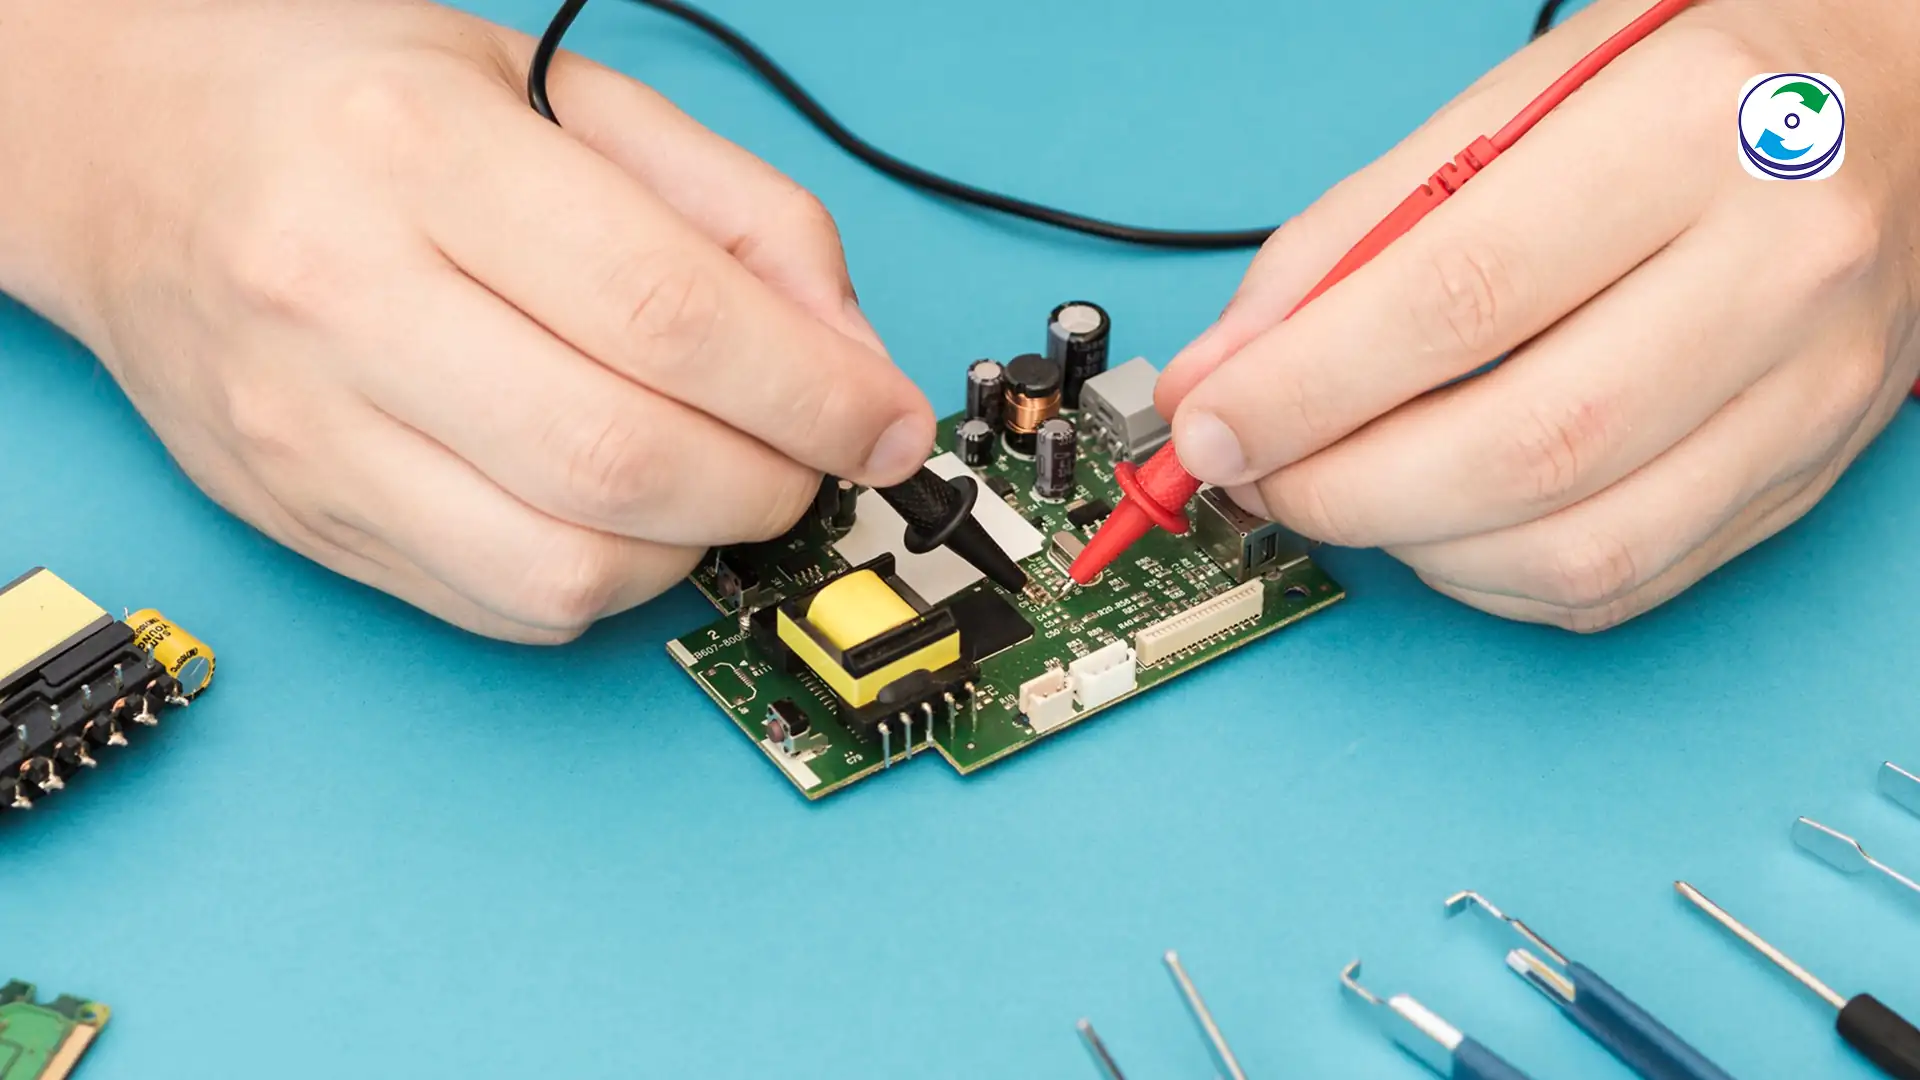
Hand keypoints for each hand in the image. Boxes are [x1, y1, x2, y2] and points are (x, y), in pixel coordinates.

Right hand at [0, 0, 931, 641]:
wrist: (128, 151)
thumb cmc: (353, 106)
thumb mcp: (563, 93)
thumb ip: (734, 212)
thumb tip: (853, 360)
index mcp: (418, 152)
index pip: (666, 314)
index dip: (814, 394)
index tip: (888, 426)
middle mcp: (343, 296)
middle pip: (625, 461)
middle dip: (772, 483)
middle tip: (811, 457)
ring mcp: (307, 428)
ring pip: (566, 570)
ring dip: (696, 547)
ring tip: (717, 478)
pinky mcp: (301, 520)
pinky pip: (502, 608)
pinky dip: (607, 581)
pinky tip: (618, 511)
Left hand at [1156, 0, 1919, 630]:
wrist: (1901, 106)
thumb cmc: (1691, 92)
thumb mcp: (1513, 105)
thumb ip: (1351, 240)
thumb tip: (1221, 372)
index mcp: (1685, 134)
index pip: (1459, 298)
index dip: (1307, 387)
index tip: (1213, 425)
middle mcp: (1773, 265)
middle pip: (1520, 447)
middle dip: (1344, 488)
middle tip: (1261, 472)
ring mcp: (1808, 386)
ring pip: (1572, 545)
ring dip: (1409, 546)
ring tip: (1341, 492)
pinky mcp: (1805, 472)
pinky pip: (1619, 582)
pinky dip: (1490, 578)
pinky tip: (1439, 524)